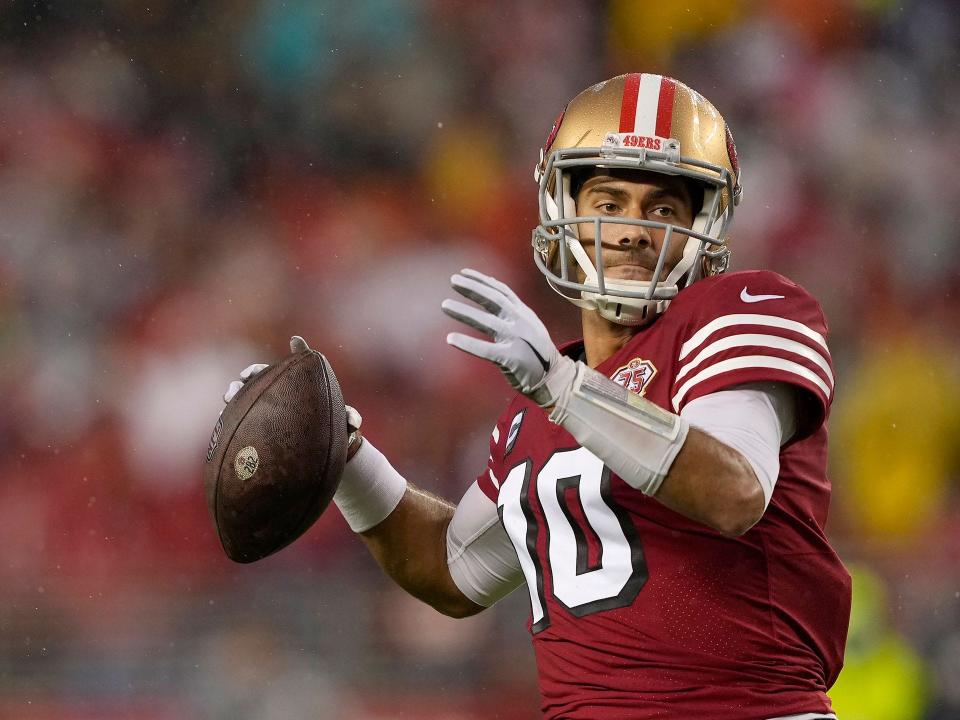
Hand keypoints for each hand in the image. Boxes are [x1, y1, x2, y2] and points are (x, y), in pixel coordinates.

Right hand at [222, 336, 363, 455]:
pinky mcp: (258, 423)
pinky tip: (223, 418)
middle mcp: (282, 392)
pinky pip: (240, 416)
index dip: (300, 351)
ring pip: (246, 395)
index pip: (299, 364)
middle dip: (250, 374)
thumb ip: (349, 420)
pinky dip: (230, 414)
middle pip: (263, 376)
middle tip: (244, 377)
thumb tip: (356, 422)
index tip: (297, 342)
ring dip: (234, 392)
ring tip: (228, 396)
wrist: (322, 451)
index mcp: (301, 385)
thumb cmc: (334, 431)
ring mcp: (267, 407)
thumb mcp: (342, 424)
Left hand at [441, 269, 575, 406]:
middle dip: (473, 289)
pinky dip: (468, 343)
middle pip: (494, 300)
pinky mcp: (512, 358)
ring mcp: (517, 339)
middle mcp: (521, 322)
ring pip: (487, 321)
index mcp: (523, 313)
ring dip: (464, 312)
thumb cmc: (535, 351)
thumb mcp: (528, 324)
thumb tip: (491, 290)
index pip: (501, 290)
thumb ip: (512, 310)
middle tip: (452, 281)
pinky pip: (486, 350)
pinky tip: (451, 339)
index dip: (482, 280)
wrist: (553, 377)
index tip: (464, 273)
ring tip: (445, 305)